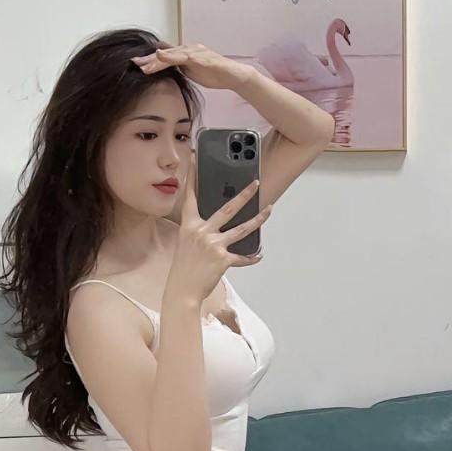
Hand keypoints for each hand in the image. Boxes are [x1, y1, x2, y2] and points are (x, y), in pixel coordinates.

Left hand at [131, 43, 251, 90]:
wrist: (235, 76)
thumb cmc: (215, 75)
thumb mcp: (193, 73)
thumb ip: (180, 69)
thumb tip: (167, 69)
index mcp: (186, 54)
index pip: (165, 56)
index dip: (150, 60)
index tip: (136, 64)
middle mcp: (189, 49)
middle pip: (166, 53)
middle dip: (150, 58)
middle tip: (134, 62)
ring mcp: (196, 52)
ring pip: (173, 54)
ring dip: (158, 59)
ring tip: (145, 65)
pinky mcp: (203, 58)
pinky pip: (185, 56)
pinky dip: (173, 56)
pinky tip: (163, 57)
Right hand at [162, 147, 269, 306]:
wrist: (182, 290)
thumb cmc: (184, 267)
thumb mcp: (186, 243)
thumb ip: (200, 231)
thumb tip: (219, 225)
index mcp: (189, 226)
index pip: (190, 197)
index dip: (192, 177)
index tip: (195, 159)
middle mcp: (202, 232)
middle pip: (228, 208)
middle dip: (244, 194)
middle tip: (256, 183)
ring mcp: (213, 245)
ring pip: (242, 229)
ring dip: (258, 220)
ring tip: (269, 210)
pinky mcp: (223, 260)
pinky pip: (243, 257)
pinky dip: (252, 257)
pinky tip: (259, 254)